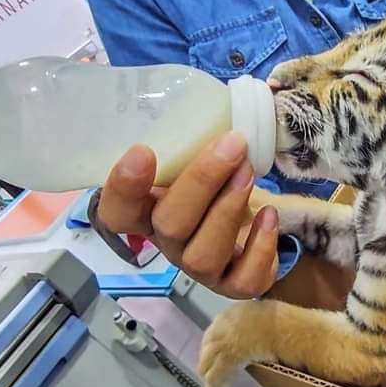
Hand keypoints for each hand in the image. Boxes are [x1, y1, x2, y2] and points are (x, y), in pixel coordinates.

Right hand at [98, 132, 279, 298]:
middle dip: (202, 182)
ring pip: (202, 256)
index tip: (142, 150)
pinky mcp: (233, 285)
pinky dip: (260, 249)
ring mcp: (199, 268)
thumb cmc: (212, 182)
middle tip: (232, 144)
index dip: (123, 188)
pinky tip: (268, 216)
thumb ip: (193, 138)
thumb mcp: (195, 157)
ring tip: (249, 172)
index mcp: (145, 212)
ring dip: (229, 209)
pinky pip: (243, 283)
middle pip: (169, 226)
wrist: (246, 218)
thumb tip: (225, 102)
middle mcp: (167, 243)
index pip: (116, 211)